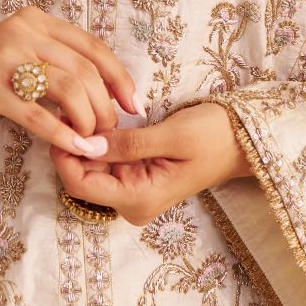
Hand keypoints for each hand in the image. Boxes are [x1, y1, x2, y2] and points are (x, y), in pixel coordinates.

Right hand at [0, 8, 139, 164]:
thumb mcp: (18, 58)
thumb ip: (54, 65)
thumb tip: (105, 91)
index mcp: (35, 21)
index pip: (92, 46)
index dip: (118, 77)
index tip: (134, 104)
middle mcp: (23, 31)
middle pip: (84, 69)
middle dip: (105, 105)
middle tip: (109, 132)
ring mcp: (4, 57)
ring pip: (67, 88)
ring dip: (88, 120)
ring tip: (92, 141)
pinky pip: (38, 113)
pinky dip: (62, 134)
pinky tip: (75, 148)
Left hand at [48, 102, 252, 225]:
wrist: (242, 141)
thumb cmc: (213, 137)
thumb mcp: (171, 136)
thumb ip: (127, 144)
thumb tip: (86, 144)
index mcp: (138, 199)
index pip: (79, 184)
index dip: (64, 152)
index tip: (63, 116)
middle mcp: (131, 203)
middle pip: (82, 175)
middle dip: (75, 141)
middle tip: (72, 102)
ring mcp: (134, 192)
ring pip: (93, 165)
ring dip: (88, 138)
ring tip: (86, 103)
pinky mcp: (138, 178)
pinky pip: (108, 160)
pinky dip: (102, 140)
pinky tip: (103, 116)